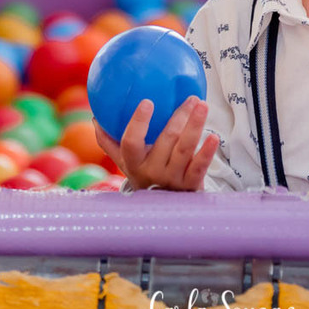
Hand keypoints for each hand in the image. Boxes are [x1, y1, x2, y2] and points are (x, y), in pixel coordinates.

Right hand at [92, 96, 218, 190]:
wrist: (163, 210)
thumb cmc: (143, 175)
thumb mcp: (125, 163)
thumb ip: (109, 142)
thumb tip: (95, 117)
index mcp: (133, 163)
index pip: (130, 143)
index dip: (138, 123)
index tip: (147, 102)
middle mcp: (152, 172)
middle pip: (166, 141)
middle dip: (179, 117)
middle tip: (190, 98)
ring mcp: (172, 179)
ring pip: (184, 150)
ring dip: (195, 126)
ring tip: (202, 106)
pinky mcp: (191, 185)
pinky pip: (199, 167)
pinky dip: (207, 152)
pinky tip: (213, 137)